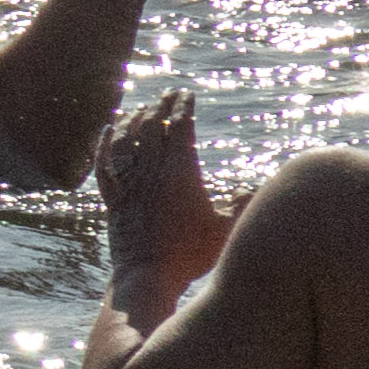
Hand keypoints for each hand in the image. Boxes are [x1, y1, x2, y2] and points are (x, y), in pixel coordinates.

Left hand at [104, 97, 229, 321]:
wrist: (147, 275)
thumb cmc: (190, 253)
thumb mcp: (227, 227)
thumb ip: (245, 202)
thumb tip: (264, 186)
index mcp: (179, 171)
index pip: (179, 127)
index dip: (182, 107)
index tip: (185, 93)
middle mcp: (149, 170)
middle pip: (152, 127)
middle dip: (160, 107)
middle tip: (166, 94)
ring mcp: (127, 183)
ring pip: (126, 140)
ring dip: (133, 120)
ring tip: (140, 109)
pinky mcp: (112, 198)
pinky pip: (104, 163)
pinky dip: (105, 144)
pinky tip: (106, 132)